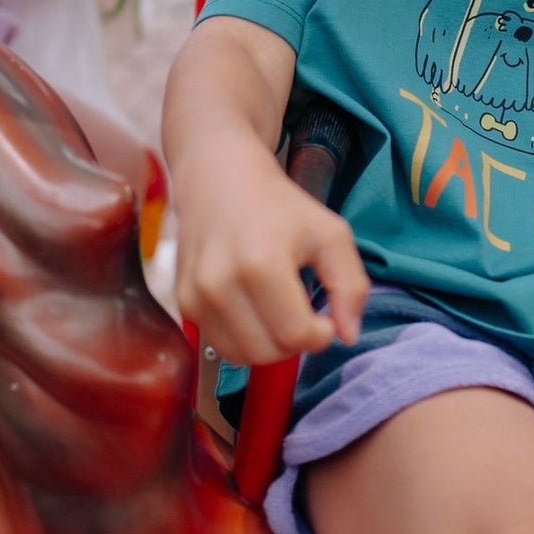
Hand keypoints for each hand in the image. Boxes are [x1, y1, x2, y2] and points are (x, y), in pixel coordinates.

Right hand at [173, 158, 369, 366]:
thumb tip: (348, 336)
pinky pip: (221, 345)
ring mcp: (196, 294)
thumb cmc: (279, 206)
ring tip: (278, 309)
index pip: (296, 335)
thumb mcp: (329, 233)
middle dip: (295, 341)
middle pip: (269, 353)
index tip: (323, 316)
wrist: (218, 177)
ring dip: (269, 344)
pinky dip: (244, 337)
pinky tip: (254, 307)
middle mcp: (220, 283)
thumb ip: (350, 285)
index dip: (320, 335)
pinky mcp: (183, 301)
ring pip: (243, 356)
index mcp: (261, 264)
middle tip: (301, 310)